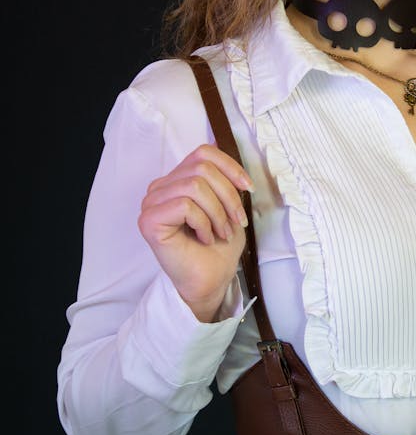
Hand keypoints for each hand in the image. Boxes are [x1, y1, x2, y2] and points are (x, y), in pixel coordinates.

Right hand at [138, 144, 253, 320]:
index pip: (203, 153)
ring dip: (218, 212)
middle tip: (236, 222)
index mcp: (176, 181)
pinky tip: (205, 238)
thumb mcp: (228, 206)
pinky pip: (185, 205)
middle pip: (201, 168)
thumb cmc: (218, 248)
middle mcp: (159, 188)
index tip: (248, 188)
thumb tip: (231, 152)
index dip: (230, 166)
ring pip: (194, 186)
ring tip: (222, 232)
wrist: (209, 282)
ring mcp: (151, 204)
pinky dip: (204, 223)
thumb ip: (225, 179)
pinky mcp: (149, 221)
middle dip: (228, 195)